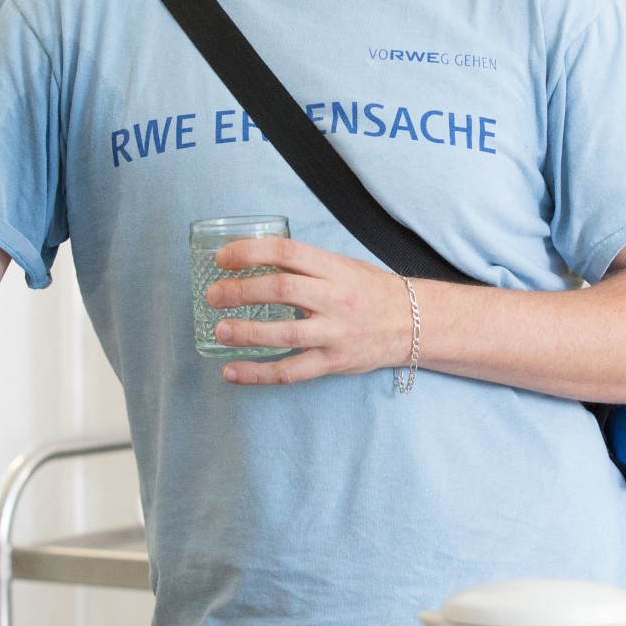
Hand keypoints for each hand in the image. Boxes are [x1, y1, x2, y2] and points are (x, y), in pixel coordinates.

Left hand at [204, 237, 421, 384]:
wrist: (413, 323)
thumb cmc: (370, 291)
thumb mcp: (342, 267)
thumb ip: (304, 266)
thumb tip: (253, 260)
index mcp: (334, 269)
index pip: (287, 252)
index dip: (250, 252)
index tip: (222, 257)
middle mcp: (335, 299)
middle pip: (281, 290)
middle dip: (240, 291)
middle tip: (213, 295)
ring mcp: (334, 333)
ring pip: (284, 334)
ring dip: (246, 332)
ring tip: (219, 331)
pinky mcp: (333, 362)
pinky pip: (290, 371)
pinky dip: (257, 373)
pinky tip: (230, 372)